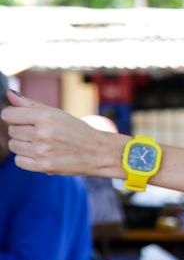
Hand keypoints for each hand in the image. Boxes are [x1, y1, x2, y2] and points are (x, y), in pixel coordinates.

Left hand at [1, 91, 116, 176]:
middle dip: (22, 131)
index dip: (14, 117)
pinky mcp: (44, 166)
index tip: (24, 120)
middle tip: (40, 134)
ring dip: (24, 145)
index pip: (8, 115)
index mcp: (45, 117)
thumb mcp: (56, 113)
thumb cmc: (77, 131)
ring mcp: (42, 151)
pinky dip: (26, 158)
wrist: (99, 152)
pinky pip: (19, 161)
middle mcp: (42, 133)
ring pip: (14, 146)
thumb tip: (8, 93)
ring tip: (41, 144)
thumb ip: (30, 104)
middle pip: (11, 131)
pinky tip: (40, 155)